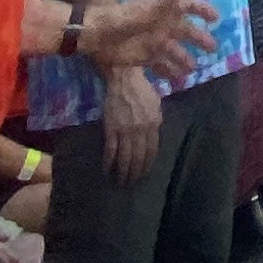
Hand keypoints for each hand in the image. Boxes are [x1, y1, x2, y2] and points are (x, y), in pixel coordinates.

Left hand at [80, 0, 209, 79]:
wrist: (98, 36)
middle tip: (213, 48)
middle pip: (186, 31)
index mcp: (164, 10)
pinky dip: (169, 72)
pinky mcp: (145, 57)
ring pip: (175, 51)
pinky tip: (177, 80)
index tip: (216, 18)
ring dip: (185, 59)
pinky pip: (161, 65)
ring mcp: (155, 42)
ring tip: (193, 69)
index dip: (202, 10)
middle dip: (199, 39)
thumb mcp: (148, 9)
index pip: (188, 6)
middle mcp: (162, 25)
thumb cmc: (123, 18)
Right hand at [102, 62, 162, 182]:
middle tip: (131, 183)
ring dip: (122, 172)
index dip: (147, 164)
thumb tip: (153, 135)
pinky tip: (107, 170)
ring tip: (120, 181)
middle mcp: (141, 130)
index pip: (152, 151)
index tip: (144, 173)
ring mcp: (125, 130)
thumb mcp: (155, 105)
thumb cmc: (142, 89)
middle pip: (138, 157)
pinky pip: (111, 150)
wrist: (124, 79)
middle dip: (135, 172)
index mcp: (154, 124)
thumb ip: (155, 121)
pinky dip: (108, 162)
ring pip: (125, 157)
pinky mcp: (111, 128)